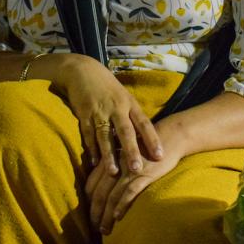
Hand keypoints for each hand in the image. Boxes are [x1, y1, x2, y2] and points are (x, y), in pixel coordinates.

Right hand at [52, 54, 163, 174]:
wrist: (83, 70)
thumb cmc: (107, 86)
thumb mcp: (124, 96)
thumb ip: (132, 115)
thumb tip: (144, 136)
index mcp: (130, 103)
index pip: (144, 124)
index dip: (152, 140)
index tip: (160, 156)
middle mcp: (117, 108)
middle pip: (126, 132)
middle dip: (132, 151)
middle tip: (137, 169)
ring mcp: (100, 111)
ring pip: (106, 136)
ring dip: (109, 155)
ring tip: (114, 172)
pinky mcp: (84, 113)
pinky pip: (88, 134)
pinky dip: (92, 149)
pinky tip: (95, 163)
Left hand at [85, 122, 187, 233]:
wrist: (170, 136)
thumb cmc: (147, 147)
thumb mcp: (126, 154)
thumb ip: (115, 166)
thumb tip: (104, 185)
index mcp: (109, 160)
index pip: (91, 185)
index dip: (89, 203)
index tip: (90, 216)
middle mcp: (116, 165)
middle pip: (99, 194)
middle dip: (95, 213)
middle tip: (95, 228)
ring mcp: (129, 170)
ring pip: (112, 196)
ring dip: (106, 216)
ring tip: (105, 230)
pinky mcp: (144, 174)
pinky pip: (129, 192)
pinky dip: (122, 205)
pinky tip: (118, 217)